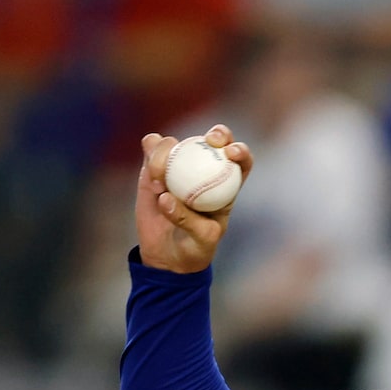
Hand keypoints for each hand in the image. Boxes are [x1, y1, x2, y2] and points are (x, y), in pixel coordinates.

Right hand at [136, 126, 253, 275]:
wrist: (168, 256)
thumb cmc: (194, 249)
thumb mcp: (200, 240)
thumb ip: (187, 219)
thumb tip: (166, 197)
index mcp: (226, 185)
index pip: (240, 160)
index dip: (240, 150)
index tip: (230, 153)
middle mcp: (203, 168)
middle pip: (215, 140)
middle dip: (218, 134)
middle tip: (208, 141)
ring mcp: (178, 164)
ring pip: (177, 142)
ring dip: (167, 153)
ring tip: (160, 184)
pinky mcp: (154, 165)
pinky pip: (151, 147)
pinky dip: (150, 153)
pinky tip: (151, 177)